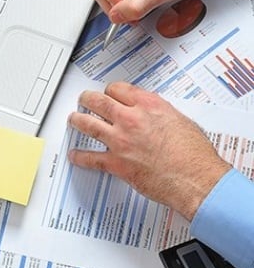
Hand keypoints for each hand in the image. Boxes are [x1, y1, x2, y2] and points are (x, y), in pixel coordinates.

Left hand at [68, 82, 230, 220]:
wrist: (194, 178)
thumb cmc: (194, 153)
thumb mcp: (180, 120)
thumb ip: (161, 113)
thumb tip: (153, 114)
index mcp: (148, 105)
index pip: (119, 89)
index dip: (110, 90)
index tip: (108, 93)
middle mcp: (131, 119)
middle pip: (99, 102)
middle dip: (87, 99)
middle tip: (84, 99)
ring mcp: (121, 141)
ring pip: (88, 124)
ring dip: (77, 120)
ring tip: (73, 119)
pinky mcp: (117, 163)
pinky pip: (91, 158)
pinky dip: (80, 157)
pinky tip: (75, 155)